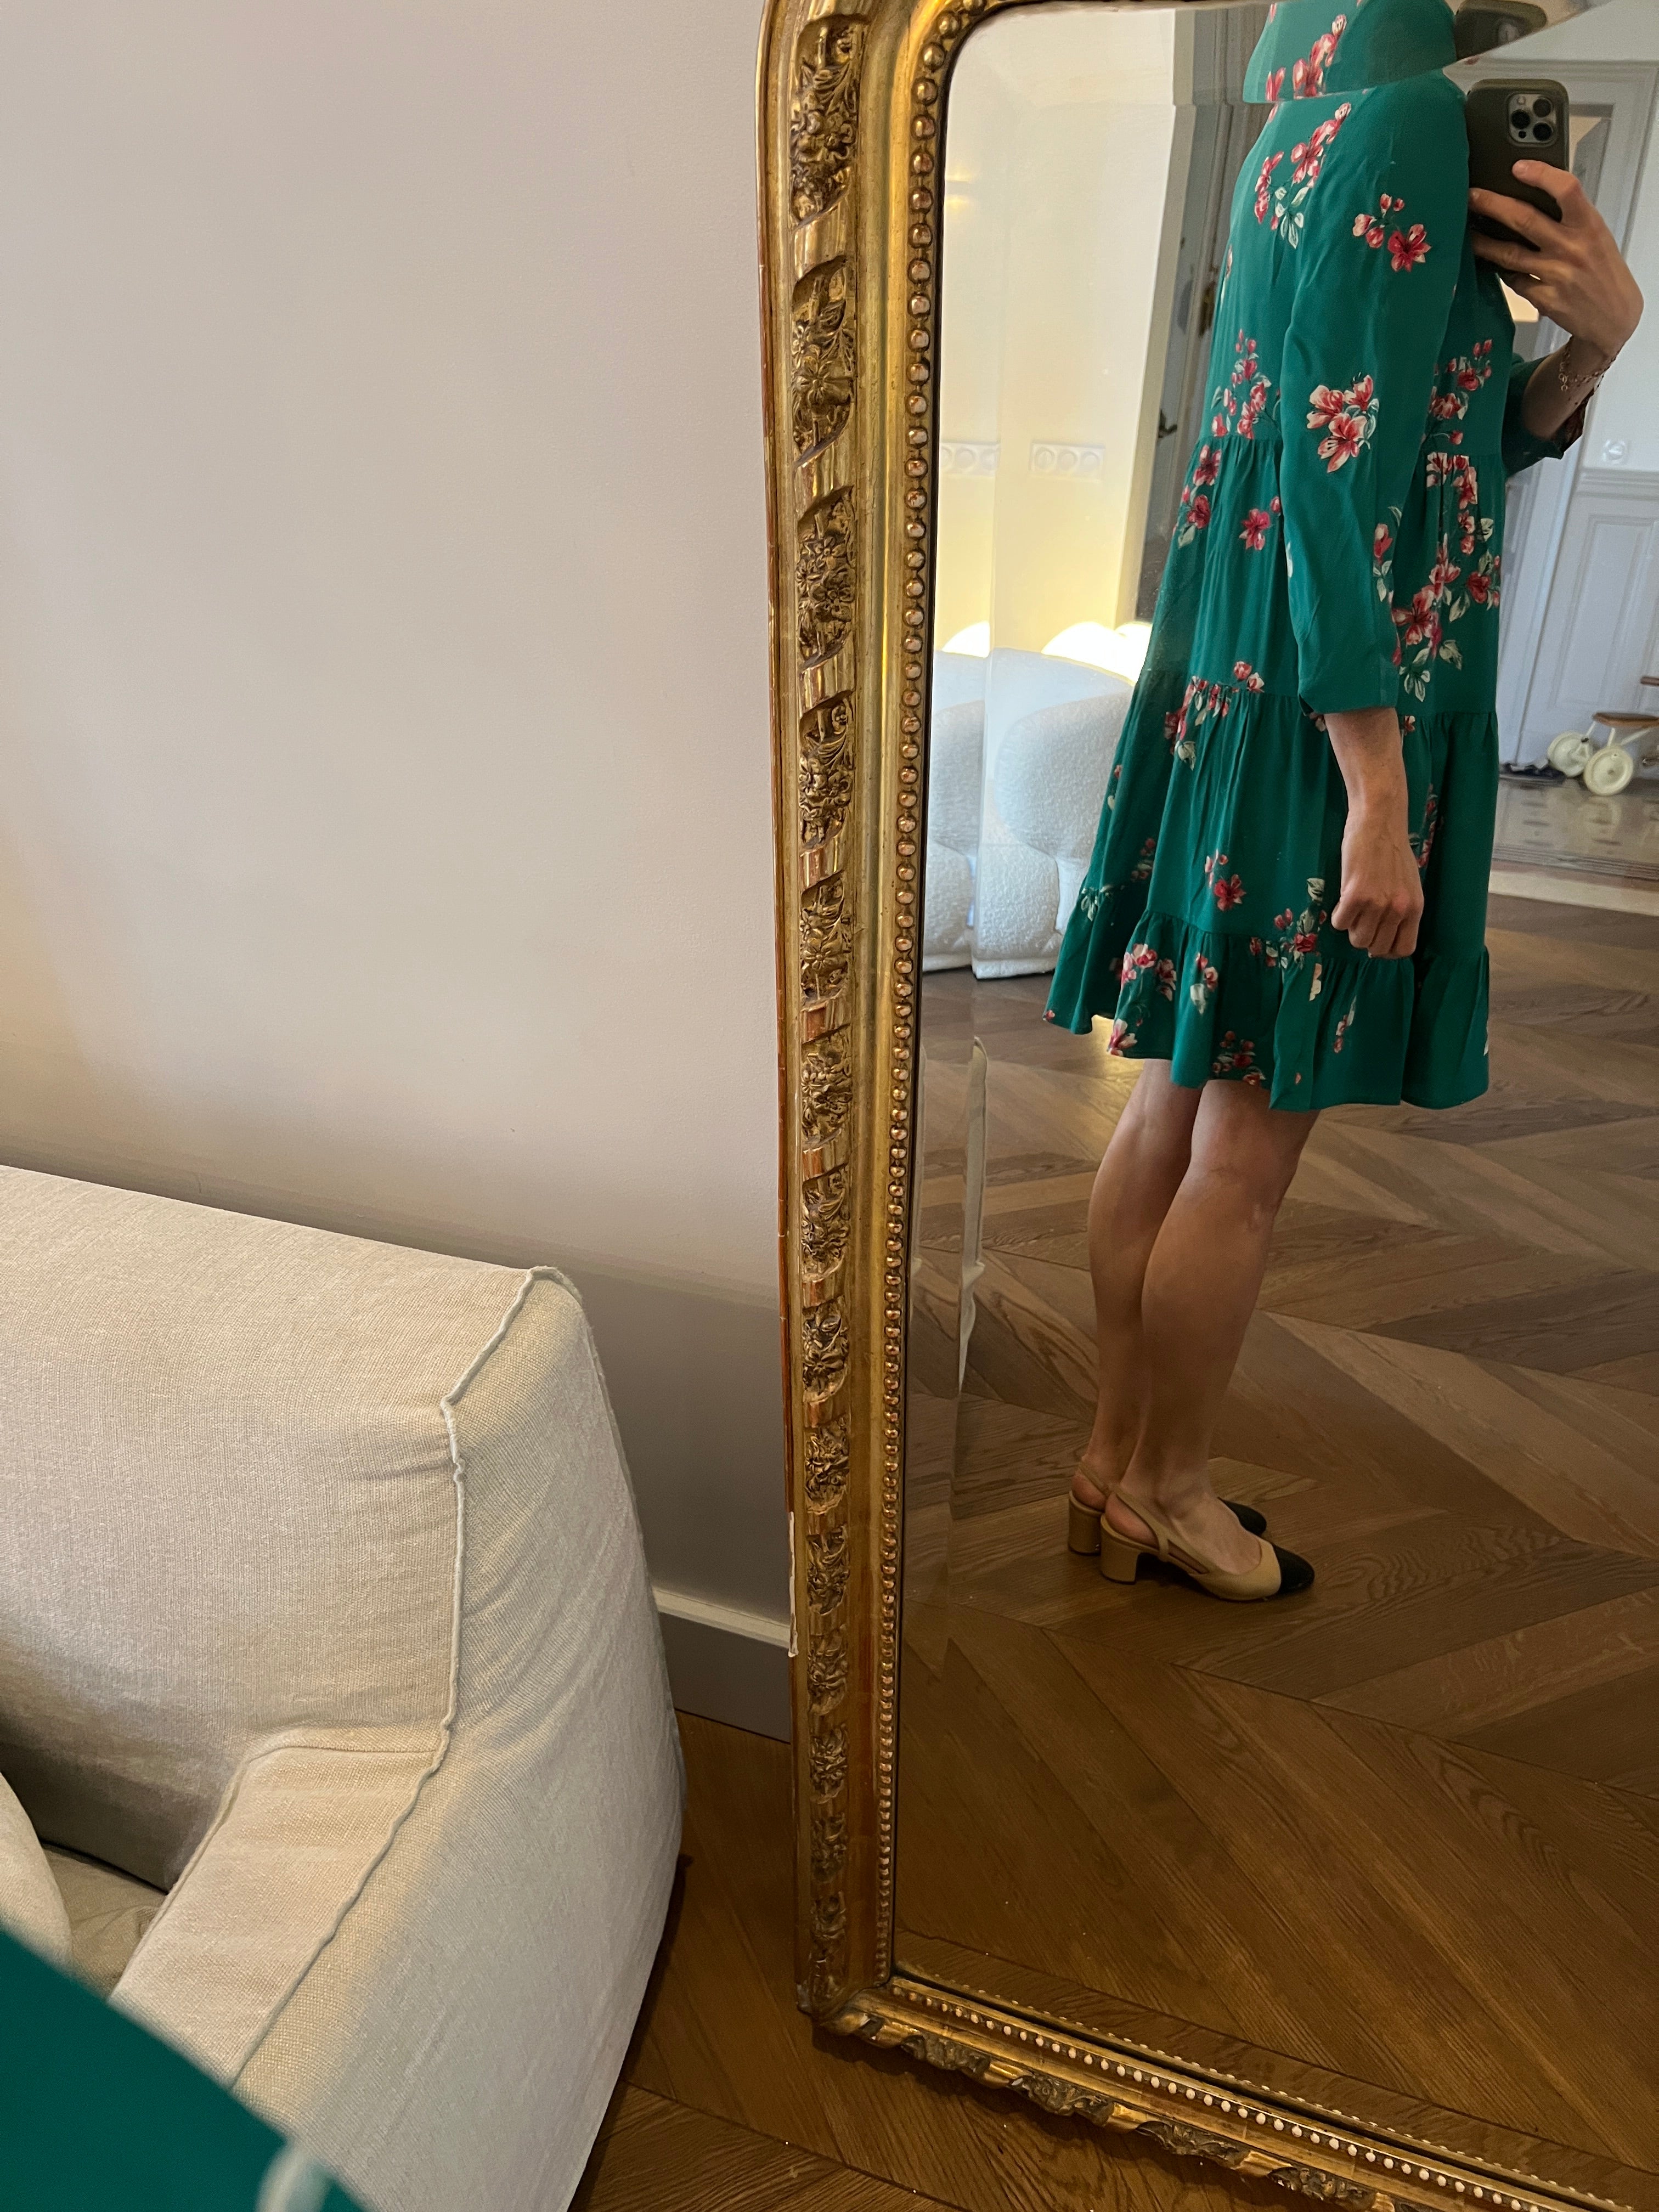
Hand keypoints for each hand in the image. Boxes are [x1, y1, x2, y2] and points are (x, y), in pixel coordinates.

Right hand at [1331, 807, 1422, 959]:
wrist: (1378, 821)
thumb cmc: (1391, 849)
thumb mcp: (1408, 883)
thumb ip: (1401, 908)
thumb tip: (1387, 931)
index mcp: (1415, 908)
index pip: (1403, 949)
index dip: (1387, 949)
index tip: (1377, 939)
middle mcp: (1398, 909)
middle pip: (1377, 948)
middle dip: (1366, 939)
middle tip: (1360, 921)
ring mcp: (1377, 904)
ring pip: (1357, 939)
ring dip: (1351, 928)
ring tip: (1351, 909)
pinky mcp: (1355, 895)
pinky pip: (1340, 923)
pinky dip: (1337, 916)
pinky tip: (1342, 900)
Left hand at [1470, 164, 1642, 359]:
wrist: (1614, 316)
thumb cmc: (1603, 270)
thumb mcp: (1595, 235)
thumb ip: (1568, 219)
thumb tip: (1531, 198)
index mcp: (1589, 225)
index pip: (1566, 190)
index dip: (1541, 175)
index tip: (1517, 167)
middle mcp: (1572, 248)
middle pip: (1525, 219)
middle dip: (1492, 205)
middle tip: (1471, 196)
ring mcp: (1556, 275)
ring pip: (1509, 254)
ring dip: (1483, 243)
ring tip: (1468, 233)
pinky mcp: (1544, 299)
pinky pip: (1514, 281)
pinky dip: (1501, 271)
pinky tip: (1491, 264)